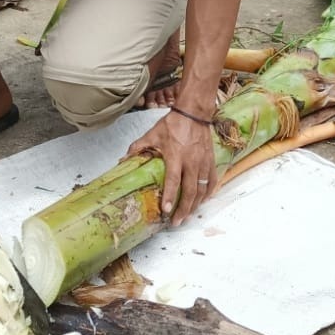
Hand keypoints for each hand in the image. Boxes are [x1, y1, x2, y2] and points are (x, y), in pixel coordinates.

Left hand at [128, 106, 218, 226]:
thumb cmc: (173, 124)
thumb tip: (122, 160)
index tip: (166, 211)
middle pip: (190, 191)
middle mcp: (191, 162)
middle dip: (184, 209)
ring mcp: (203, 162)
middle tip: (177, 222)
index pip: (173, 181)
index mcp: (175, 156)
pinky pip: (212, 181)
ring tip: (188, 216)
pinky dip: (208, 193)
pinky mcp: (210, 161)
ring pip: (202, 190)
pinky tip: (203, 201)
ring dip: (195, 205)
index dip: (170, 197)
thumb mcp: (152, 134)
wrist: (194, 113)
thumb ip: (137, 148)